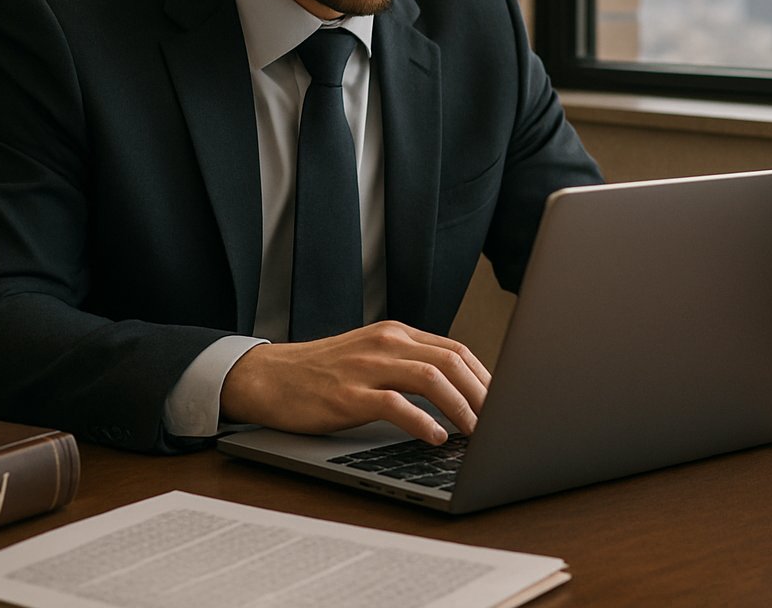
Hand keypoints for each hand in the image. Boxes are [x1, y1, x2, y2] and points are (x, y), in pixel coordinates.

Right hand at [219, 321, 490, 443]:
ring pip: (430, 378)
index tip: (502, 403)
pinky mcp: (348, 394)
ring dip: (461, 407)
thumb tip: (457, 392)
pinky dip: (422, 422)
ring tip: (476, 432)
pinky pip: (395, 404)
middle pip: (451, 361)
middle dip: (482, 393)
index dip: (485, 377)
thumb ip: (408, 365)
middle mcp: (386, 343)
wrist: (268, 376)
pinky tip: (436, 437)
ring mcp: (367, 366)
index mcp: (395, 334)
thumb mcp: (370, 357)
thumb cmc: (322, 373)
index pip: (455, 349)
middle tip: (500, 422)